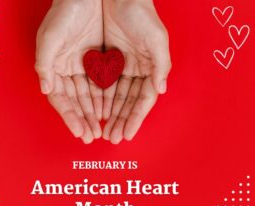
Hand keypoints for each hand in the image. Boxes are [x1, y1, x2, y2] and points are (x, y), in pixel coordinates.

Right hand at [35, 0, 102, 143]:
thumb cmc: (65, 13)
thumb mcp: (50, 37)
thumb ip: (45, 64)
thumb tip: (45, 90)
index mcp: (54, 68)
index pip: (61, 99)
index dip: (69, 116)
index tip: (79, 132)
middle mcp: (68, 71)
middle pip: (76, 102)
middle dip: (83, 120)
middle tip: (91, 137)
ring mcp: (84, 68)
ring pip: (90, 96)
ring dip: (95, 114)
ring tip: (102, 130)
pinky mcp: (98, 63)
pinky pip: (102, 85)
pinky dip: (105, 99)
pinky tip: (109, 112)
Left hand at [102, 0, 171, 143]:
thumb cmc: (141, 14)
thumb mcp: (156, 39)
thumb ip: (161, 66)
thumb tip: (161, 90)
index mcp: (151, 69)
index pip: (143, 100)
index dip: (136, 118)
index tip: (128, 135)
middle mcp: (137, 72)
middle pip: (129, 103)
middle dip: (121, 121)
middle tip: (113, 138)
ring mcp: (122, 68)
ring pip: (116, 98)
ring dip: (111, 115)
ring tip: (104, 132)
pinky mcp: (108, 63)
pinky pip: (103, 85)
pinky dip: (101, 100)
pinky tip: (97, 113)